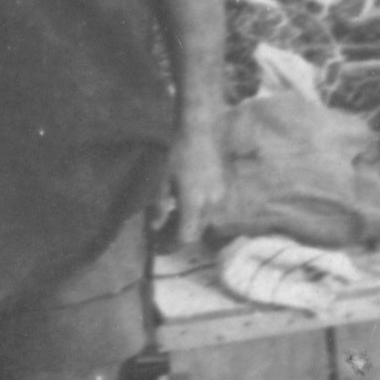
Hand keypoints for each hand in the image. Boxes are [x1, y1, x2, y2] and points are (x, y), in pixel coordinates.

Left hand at [163, 117, 226, 246]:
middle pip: (196, 234)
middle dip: (178, 237)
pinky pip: (211, 212)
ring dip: (189, 225)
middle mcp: (210, 205)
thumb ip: (160, 207)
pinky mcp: (225, 192)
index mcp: (193, 203)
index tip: (160, 246)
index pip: (186, 237)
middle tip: (162, 233)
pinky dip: (198, 215)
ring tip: (172, 216)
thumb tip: (155, 228)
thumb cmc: (178, 155)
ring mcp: (220, 199)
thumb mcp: (163, 181)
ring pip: (204, 224)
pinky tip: (185, 205)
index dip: (172, 246)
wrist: (202, 133)